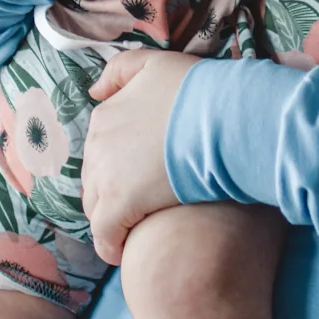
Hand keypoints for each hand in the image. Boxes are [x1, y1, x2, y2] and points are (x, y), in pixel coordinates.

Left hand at [82, 52, 196, 264]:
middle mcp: (97, 144)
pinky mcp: (120, 204)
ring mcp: (106, 175)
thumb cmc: (199, 90)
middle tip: (141, 208)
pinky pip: (105, 235)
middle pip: (95, 180)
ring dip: (112, 221)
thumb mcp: (156, 64)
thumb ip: (121, 70)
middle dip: (112, 195)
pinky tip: (126, 255)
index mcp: (105, 115)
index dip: (118, 168)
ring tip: (136, 231)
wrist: (223, 116)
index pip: (100, 151)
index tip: (138, 179)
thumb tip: (94, 91)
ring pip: (96, 208)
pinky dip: (111, 247)